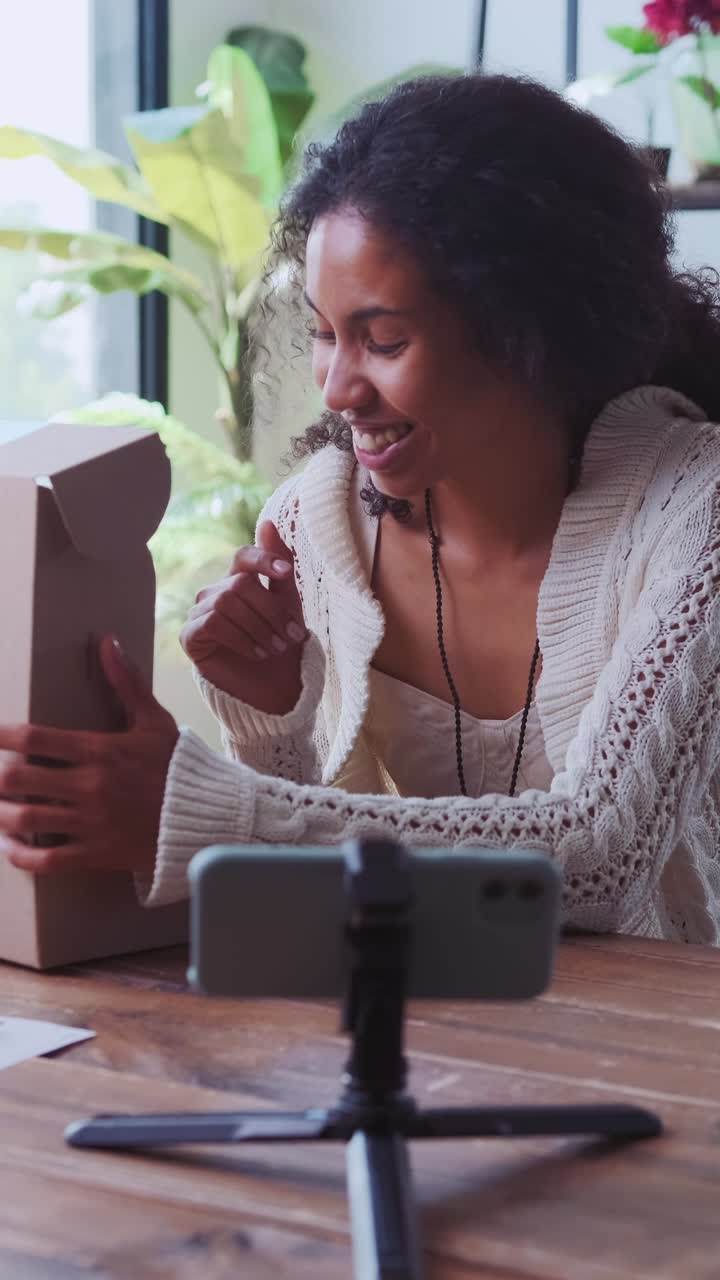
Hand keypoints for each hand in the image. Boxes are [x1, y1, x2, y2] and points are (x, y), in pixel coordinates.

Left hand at [0, 635, 178, 874]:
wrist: (206, 816)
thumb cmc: (177, 768)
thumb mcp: (153, 721)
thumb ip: (127, 682)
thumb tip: (109, 642)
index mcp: (99, 750)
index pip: (34, 739)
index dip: (1, 736)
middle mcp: (90, 786)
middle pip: (17, 780)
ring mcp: (91, 822)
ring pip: (25, 820)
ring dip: (1, 814)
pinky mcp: (96, 853)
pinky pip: (47, 861)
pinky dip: (21, 856)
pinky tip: (11, 848)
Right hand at [180, 520, 307, 714]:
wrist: (271, 690)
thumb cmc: (280, 645)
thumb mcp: (288, 604)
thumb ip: (279, 567)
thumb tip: (267, 522)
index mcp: (239, 580)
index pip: (243, 556)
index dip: (263, 558)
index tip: (286, 573)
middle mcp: (215, 592)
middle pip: (240, 583)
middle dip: (271, 610)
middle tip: (291, 636)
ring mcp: (199, 613)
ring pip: (227, 601)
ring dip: (258, 627)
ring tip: (274, 648)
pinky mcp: (190, 636)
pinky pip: (213, 623)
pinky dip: (240, 638)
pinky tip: (255, 653)